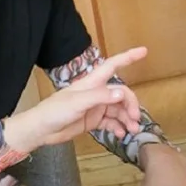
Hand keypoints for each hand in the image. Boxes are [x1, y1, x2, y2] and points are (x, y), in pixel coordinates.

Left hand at [4, 47, 146, 154]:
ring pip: (118, 110)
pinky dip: (117, 127)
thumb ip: (100, 97)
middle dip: (131, 105)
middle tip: (135, 119)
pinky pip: (110, 122)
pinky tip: (120, 134)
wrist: (41, 130)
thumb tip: (122, 94)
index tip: (144, 51)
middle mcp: (96, 93)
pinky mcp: (92, 121)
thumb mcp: (77, 102)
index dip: (128, 57)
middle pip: (121, 94)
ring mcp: (95, 107)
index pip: (113, 65)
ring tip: (131, 131)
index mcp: (92, 83)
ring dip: (126, 119)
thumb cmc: (54, 111)